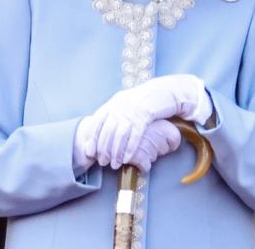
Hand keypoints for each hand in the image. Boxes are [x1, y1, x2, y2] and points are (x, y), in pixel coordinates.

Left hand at [85, 74, 209, 168]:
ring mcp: (133, 110)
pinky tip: (127, 158)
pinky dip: (130, 147)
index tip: (90, 152)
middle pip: (108, 130)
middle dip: (104, 148)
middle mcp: (121, 105)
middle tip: (102, 162)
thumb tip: (103, 130)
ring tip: (114, 164)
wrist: (165, 90)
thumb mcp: (127, 103)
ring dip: (116, 152)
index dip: (93, 138)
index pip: (98, 121)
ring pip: (120, 134)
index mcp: (114, 102)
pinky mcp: (146, 114)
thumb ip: (115, 113)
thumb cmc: (145, 100)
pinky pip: (135, 134)